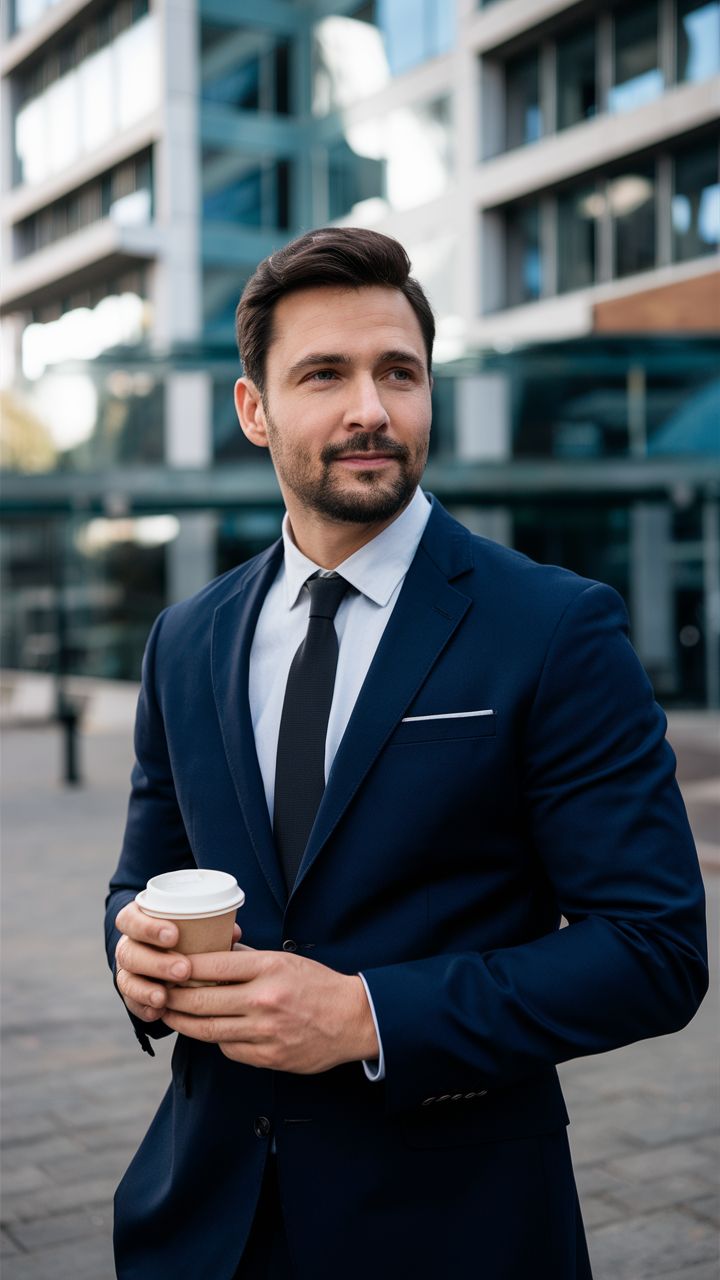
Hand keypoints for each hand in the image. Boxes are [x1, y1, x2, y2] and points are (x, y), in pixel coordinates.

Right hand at [114, 900, 240, 1023]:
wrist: (165, 958)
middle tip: (183, 970)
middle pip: (129, 952)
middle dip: (156, 962)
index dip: (148, 927)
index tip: (174, 935)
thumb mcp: (191, 928)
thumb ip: (208, 928)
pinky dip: (144, 1008)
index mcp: (138, 921)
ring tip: (164, 996)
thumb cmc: (183, 936)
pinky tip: (157, 1012)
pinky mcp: (130, 995)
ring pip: (126, 980)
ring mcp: (126, 971)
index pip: (130, 919)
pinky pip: (131, 1003)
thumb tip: (233, 932)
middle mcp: (128, 946)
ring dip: (146, 989)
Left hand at [161, 947, 378, 1073]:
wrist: (353, 1019)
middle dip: (173, 998)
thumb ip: (248, 959)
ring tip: (169, 1014)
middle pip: (201, 1001)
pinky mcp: (268, 1057)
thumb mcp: (285, 960)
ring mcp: (265, 1032)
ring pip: (208, 1029)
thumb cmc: (317, 985)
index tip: (166, 966)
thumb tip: (213, 952)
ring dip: (183, 1022)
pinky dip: (214, 1039)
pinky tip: (206, 1030)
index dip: (182, 967)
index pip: (212, 966)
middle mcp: (263, 1000)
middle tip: (158, 992)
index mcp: (268, 969)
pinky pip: (228, 1048)